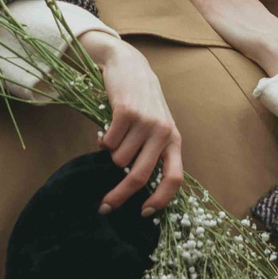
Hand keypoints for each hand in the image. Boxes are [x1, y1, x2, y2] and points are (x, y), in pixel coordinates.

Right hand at [86, 35, 184, 216]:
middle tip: (104, 206)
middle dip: (120, 195)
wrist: (130, 65)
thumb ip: (152, 153)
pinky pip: (108, 142)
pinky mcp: (126, 112)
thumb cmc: (142, 102)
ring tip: (113, 138)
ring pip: (118, 159)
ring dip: (110, 154)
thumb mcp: (156, 127)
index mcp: (173, 140)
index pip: (175, 178)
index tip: (143, 213)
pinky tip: (106, 128)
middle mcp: (163, 132)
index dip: (160, 199)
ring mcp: (145, 122)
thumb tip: (137, 189)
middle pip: (140, 175)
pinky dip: (102, 140)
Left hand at [185, 0, 277, 79]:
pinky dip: (184, 0)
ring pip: (201, 6)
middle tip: (223, 31)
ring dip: (204, 16)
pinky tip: (177, 3)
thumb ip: (242, 12)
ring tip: (216, 32)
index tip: (225, 21)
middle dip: (213, 12)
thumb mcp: (255, 16)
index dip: (221, 10)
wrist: (271, 40)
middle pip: (210, 0)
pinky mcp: (208, 9)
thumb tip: (236, 20)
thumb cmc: (267, 35)